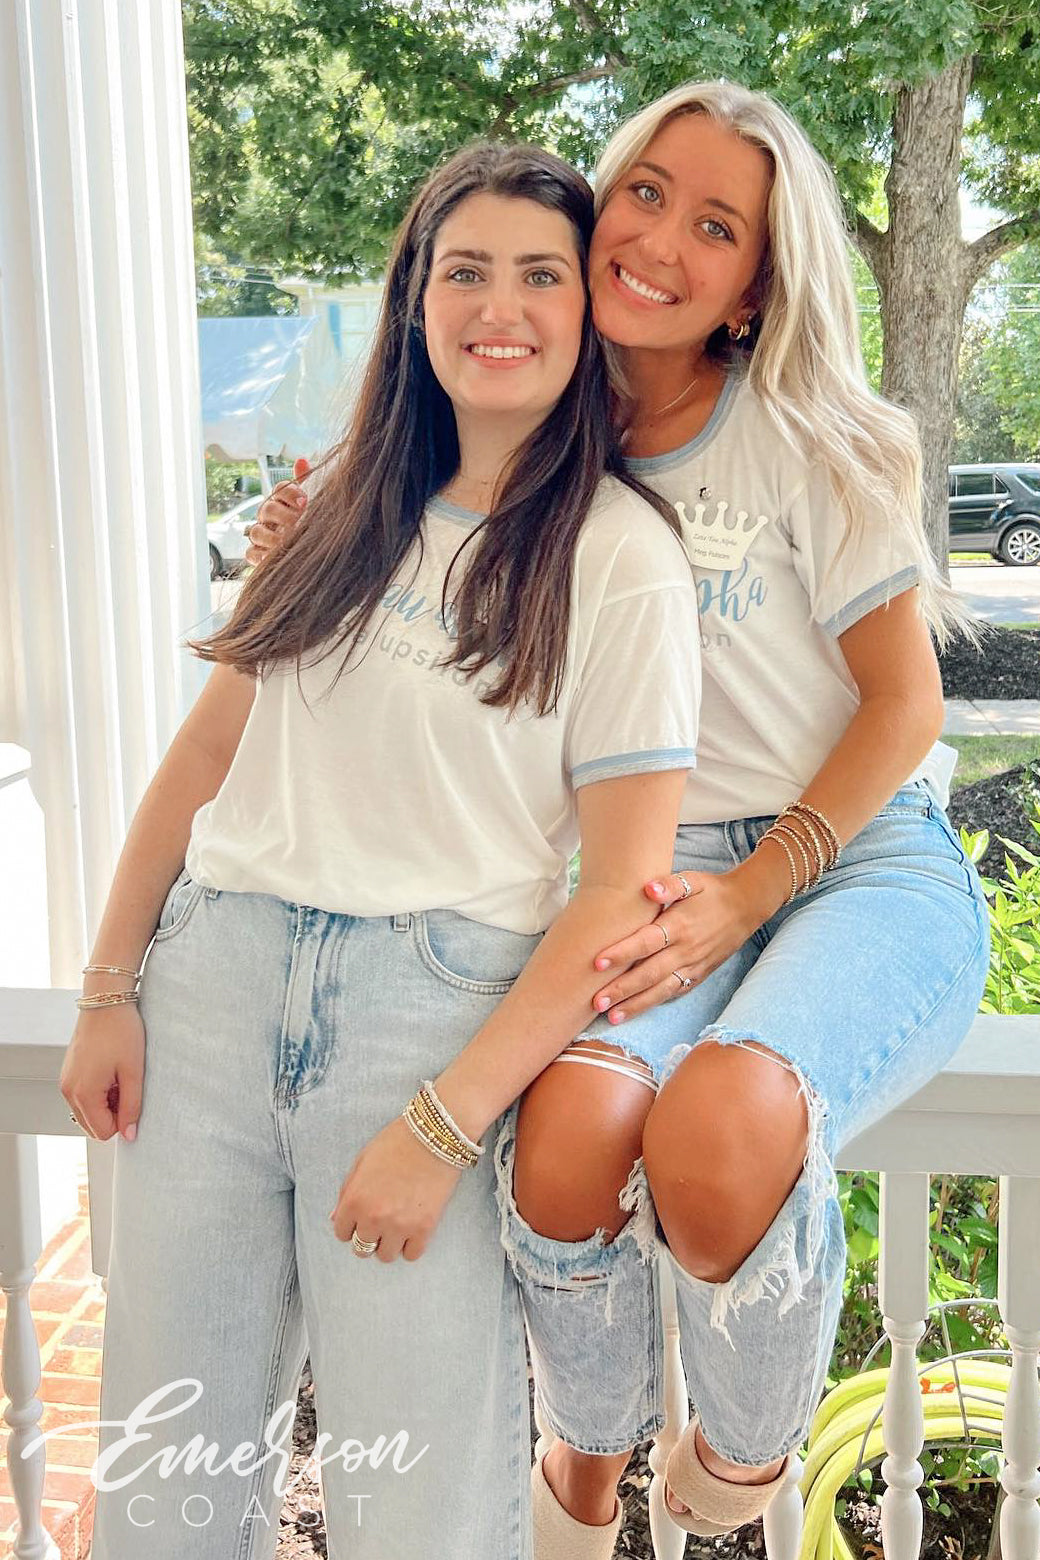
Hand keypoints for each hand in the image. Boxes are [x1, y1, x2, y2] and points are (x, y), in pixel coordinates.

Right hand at [60, 1006, 144, 1141]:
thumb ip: (132, 1106)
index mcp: (83, 1093)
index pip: (103, 1132)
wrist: (106, 1002)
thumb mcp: (134, 1072)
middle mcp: (69, 1091)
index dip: (123, 1121)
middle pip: (92, 1125)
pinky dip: (98, 1091)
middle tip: (126, 1087)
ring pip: (87, 1112)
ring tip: (118, 1077)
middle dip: (112, 1114)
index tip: (133, 1099)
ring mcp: (66, 1081)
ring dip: (106, 1103)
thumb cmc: (120, 1031)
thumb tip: (130, 1134)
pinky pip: (83, 1096)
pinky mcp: (69, 1072)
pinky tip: (110, 1071)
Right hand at [244, 456, 310, 565]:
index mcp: (281, 499)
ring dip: (271, 536)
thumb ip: (305, 482)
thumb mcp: (310, 502)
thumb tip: (302, 460)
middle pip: (268, 509)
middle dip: (282, 515)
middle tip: (297, 522)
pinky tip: (271, 557)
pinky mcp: (257, 554)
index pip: (280, 489)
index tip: (304, 501)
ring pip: (257, 532)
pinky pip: (251, 554)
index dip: (290, 492)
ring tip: (286, 541)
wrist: (308, 550)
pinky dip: (259, 555)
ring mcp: (261, 535)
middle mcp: (267, 515)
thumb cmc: (307, 521)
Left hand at [329, 1115, 462, 1263]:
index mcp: (354, 1200)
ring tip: (397, 1226)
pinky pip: (412, 1255)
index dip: (351, 1226)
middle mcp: (373, 1217)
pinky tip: (413, 1229)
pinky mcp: (424, 1228)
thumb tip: (336, 1218)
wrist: (435, 1135)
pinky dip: (411, 1245)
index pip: (342, 1233)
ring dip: (389, 1243)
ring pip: (386, 1256)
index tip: (361, 1219)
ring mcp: (399, 1225)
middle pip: (362, 1249)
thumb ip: (347, 1191)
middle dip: (368, 1237)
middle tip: (379, 1223)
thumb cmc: (397, 1142)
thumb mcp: (362, 1161)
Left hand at [589, 864, 775, 1022]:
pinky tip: (636, 1011)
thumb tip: (648, 888)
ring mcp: (694, 966)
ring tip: (612, 1017)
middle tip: (596, 1001)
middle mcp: (686, 949)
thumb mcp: (693, 880)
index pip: (647, 942)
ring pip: (661, 990)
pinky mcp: (699, 975)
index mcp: (680, 925)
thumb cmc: (711, 891)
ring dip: (636, 1005)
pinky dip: (655, 1003)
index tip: (597, 963)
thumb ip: (669, 884)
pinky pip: (675, 992)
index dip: (622, 953)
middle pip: (650, 973)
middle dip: (622, 989)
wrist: (745, 907)